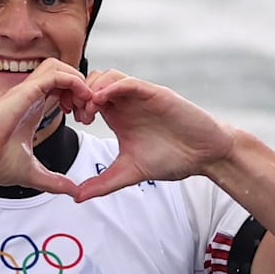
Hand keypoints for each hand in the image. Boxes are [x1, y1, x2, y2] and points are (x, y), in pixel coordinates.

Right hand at [0, 59, 92, 194]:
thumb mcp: (34, 173)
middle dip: (81, 88)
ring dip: (78, 81)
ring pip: (60, 67)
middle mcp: (30, 97)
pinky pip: (56, 74)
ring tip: (84, 103)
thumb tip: (72, 192)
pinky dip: (73, 81)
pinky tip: (80, 98)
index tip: (84, 119)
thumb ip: (55, 181)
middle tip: (86, 110)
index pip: (59, 89)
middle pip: (62, 73)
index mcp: (32, 109)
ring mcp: (27, 91)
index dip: (77, 98)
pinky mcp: (26, 91)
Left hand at [73, 70, 236, 202]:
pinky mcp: (155, 93)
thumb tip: (77, 197)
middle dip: (80, 94)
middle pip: (92, 82)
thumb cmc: (170, 158)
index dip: (75, 105)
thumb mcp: (129, 172)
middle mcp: (127, 102)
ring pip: (108, 76)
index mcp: (118, 116)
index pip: (88, 99)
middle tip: (79, 115)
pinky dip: (113, 86)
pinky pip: (129, 82)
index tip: (71, 121)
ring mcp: (140, 96)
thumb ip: (103, 184)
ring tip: (90, 110)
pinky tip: (103, 100)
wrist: (203, 154)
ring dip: (93, 88)